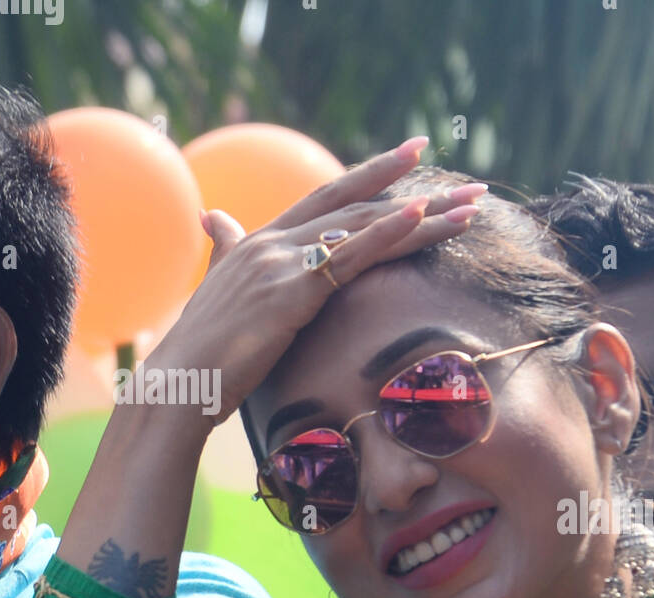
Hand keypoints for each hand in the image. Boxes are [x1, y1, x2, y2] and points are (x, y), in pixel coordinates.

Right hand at [139, 136, 484, 429]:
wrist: (181, 384)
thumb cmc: (207, 352)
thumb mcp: (223, 292)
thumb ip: (227, 251)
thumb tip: (216, 219)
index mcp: (262, 240)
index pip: (328, 196)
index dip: (372, 175)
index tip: (413, 157)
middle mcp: (273, 240)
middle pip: (356, 203)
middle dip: (414, 186)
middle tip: (468, 182)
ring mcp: (282, 261)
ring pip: (366, 225)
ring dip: (426, 215)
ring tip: (473, 205)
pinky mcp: (292, 290)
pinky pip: (351, 255)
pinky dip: (389, 233)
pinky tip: (422, 216)